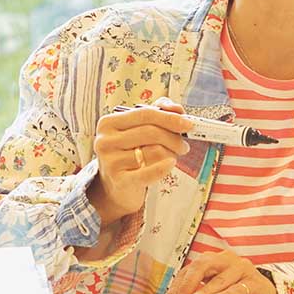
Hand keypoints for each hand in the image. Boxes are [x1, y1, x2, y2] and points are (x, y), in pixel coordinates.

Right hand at [87, 98, 192, 224]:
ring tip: (173, 156)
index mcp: (109, 122)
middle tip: (184, 145)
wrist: (115, 185)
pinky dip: (165, 167)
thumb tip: (177, 108)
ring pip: (154, 151)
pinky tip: (171, 164)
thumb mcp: (138, 129)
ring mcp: (110, 161)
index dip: (169, 118)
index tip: (188, 124)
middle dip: (174, 138)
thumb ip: (158, 112)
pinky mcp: (119, 180)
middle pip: (151, 132)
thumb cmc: (129, 152)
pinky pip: (150, 172)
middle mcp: (105, 141)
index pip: (144, 114)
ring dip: (171, 154)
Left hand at [162, 250, 278, 293]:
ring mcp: (242, 269)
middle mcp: (227, 260)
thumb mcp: (216, 289)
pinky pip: (239, 288)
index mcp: (214, 260)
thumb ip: (200, 291)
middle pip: (203, 265)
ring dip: (204, 292)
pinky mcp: (255, 282)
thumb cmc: (237, 291)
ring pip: (219, 278)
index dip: (178, 284)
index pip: (191, 269)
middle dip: (188, 283)